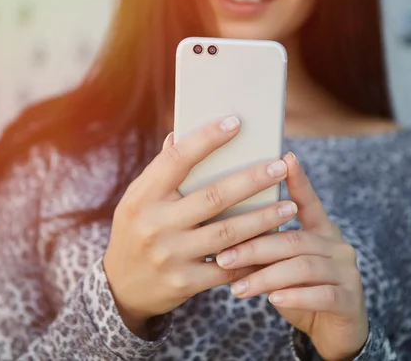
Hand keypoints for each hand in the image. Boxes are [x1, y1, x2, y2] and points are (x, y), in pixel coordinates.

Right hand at [103, 117, 296, 335]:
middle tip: (280, 167)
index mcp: (143, 196)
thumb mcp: (137, 199)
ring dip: (263, 219)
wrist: (121, 287)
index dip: (207, 139)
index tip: (236, 123)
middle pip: (213, 197)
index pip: (177, 160)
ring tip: (289, 206)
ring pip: (228, 233)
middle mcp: (155, 224)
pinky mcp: (185, 282)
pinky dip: (253, 255)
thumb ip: (160, 171)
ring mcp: (170, 255)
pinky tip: (274, 243)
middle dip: (251, 180)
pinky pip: (228, 268)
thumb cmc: (136, 231)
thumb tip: (179, 133)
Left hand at [215, 152, 368, 360]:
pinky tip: (272, 299)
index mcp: (322, 232)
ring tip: (237, 287)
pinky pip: (320, 295)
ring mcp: (346, 272)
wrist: (333, 332)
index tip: (284, 157)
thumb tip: (222, 230)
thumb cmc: (300, 291)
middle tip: (223, 256)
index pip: (309, 201)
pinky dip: (294, 296)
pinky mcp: (349, 300)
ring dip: (266, 276)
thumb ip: (265, 247)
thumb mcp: (282, 266)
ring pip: (303, 267)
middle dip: (255, 247)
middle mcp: (338, 246)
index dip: (298, 180)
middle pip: (294, 239)